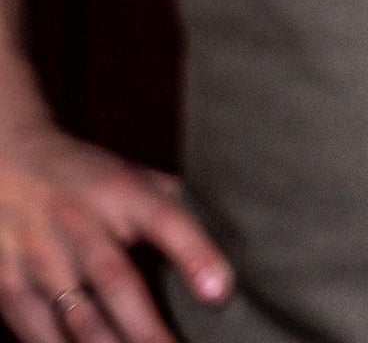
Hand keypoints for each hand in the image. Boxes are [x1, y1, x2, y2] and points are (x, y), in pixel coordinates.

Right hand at [0, 122, 230, 342]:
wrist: (7, 160)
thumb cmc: (85, 175)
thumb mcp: (130, 174)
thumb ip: (172, 202)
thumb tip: (227, 226)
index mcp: (120, 191)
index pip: (165, 219)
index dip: (195, 255)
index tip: (221, 292)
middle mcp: (80, 224)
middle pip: (117, 281)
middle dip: (148, 327)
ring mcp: (40, 257)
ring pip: (77, 316)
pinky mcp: (8, 286)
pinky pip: (36, 332)